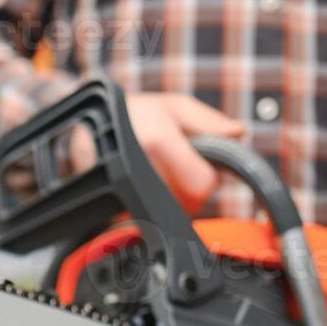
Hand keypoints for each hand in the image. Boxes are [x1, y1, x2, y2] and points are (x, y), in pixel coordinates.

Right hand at [70, 93, 244, 211]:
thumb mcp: (173, 106)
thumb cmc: (134, 114)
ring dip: (173, 200)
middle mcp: (137, 166)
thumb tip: (239, 133)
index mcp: (157, 140)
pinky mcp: (112, 205)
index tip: (201, 166)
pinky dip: (152, 207)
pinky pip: (146, 218)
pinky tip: (147, 184)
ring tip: (162, 173)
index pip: (201, 184)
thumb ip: (209, 121)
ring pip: (167, 216)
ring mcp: (121, 189)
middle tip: (180, 169)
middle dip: (190, 190)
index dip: (207, 178)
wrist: (87, 126)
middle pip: (186, 205)